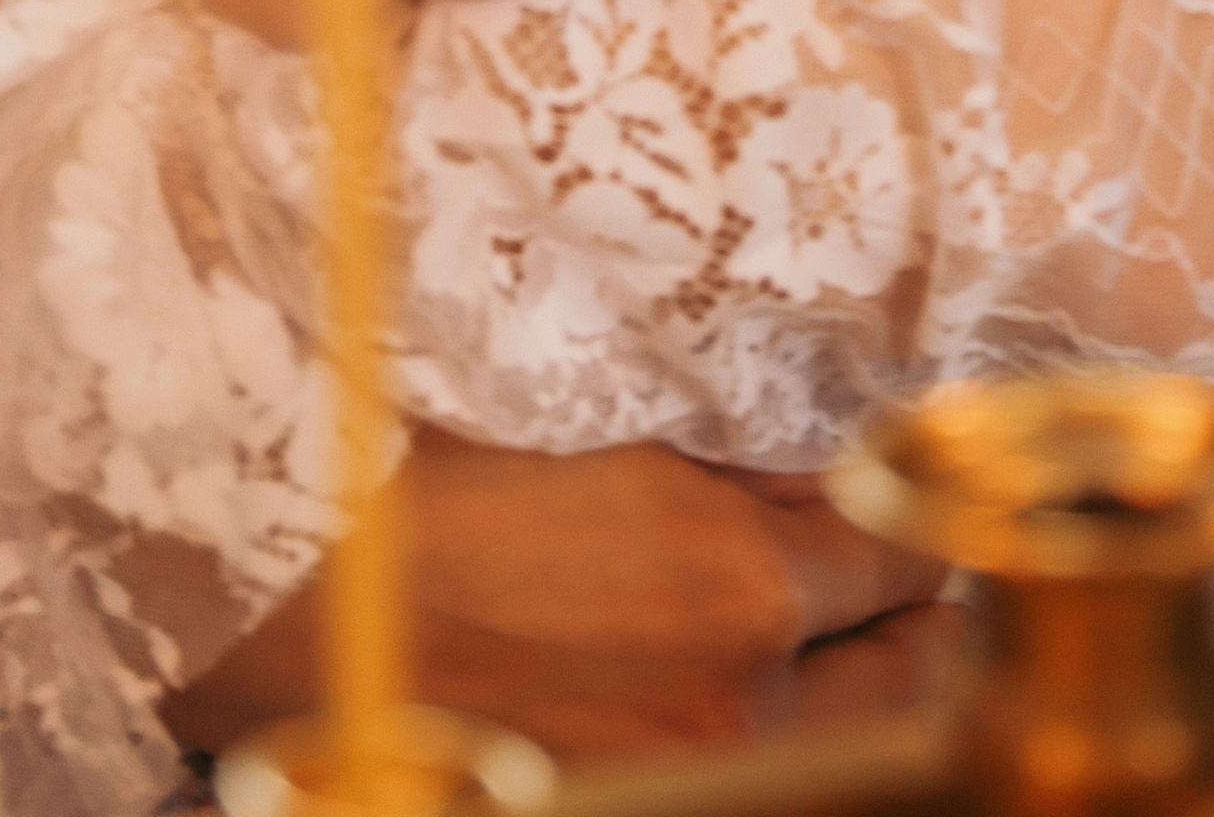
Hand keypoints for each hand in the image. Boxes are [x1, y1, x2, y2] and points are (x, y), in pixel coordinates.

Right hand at [164, 430, 947, 764]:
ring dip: (867, 690)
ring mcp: (695, 772)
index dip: (907, 514)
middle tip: (904, 577)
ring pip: (860, 739)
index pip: (899, 548)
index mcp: (735, 574)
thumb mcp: (594, 433)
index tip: (907, 495)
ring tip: (854, 648)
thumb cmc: (424, 479)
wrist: (297, 601)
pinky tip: (748, 698)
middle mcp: (741, 693)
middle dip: (916, 612)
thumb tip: (809, 460)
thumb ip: (716, 459)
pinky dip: (785, 734)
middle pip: (912, 666)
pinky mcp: (633, 804)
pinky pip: (763, 769)